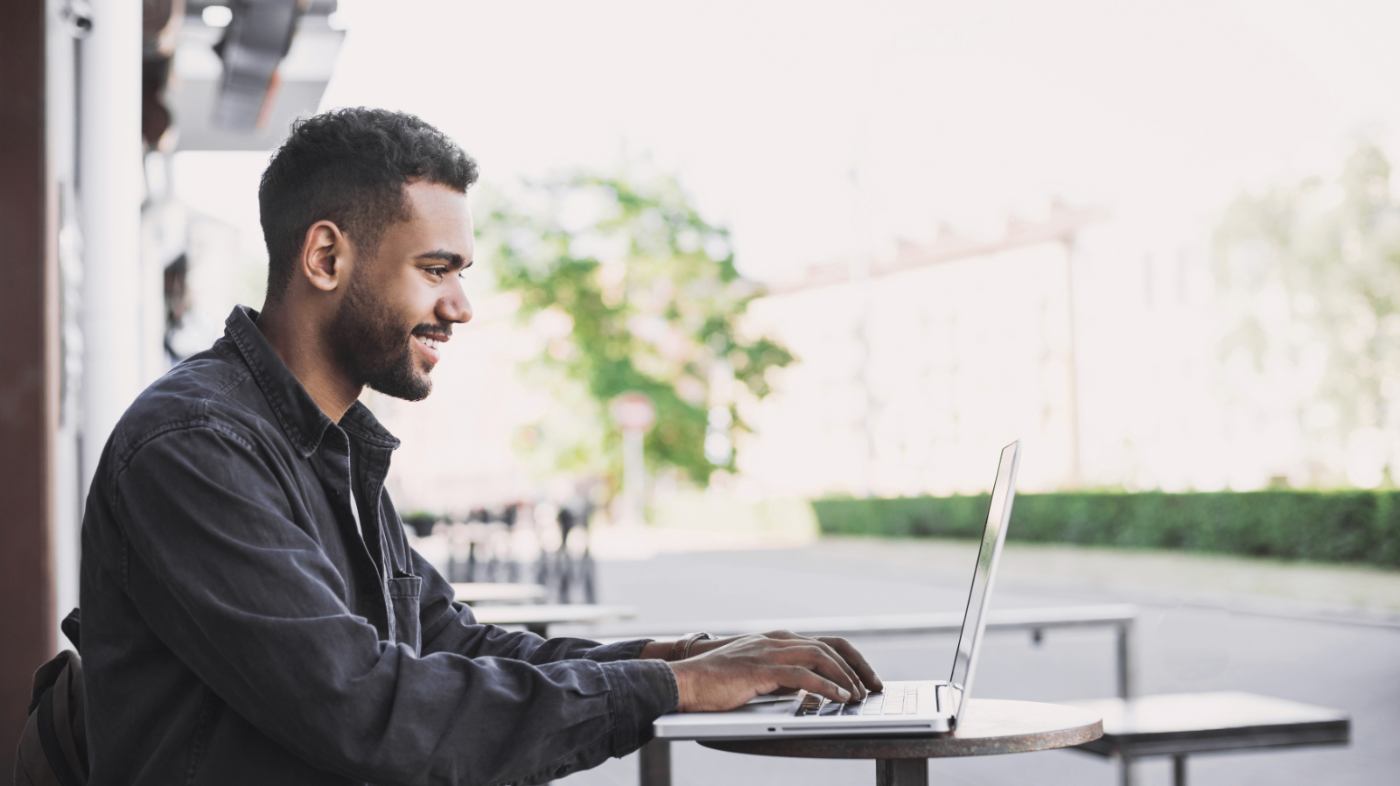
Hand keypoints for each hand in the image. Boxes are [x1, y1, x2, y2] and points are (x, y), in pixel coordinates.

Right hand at [668, 633, 881, 711]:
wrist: (685, 680)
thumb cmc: (716, 681)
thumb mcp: (755, 673)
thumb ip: (780, 675)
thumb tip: (807, 690)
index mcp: (777, 639)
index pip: (825, 642)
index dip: (850, 659)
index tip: (867, 678)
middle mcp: (776, 640)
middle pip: (830, 646)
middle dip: (856, 667)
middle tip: (873, 688)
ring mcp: (769, 652)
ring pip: (820, 657)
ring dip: (845, 677)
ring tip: (858, 696)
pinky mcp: (761, 669)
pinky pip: (803, 675)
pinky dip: (826, 686)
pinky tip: (839, 697)